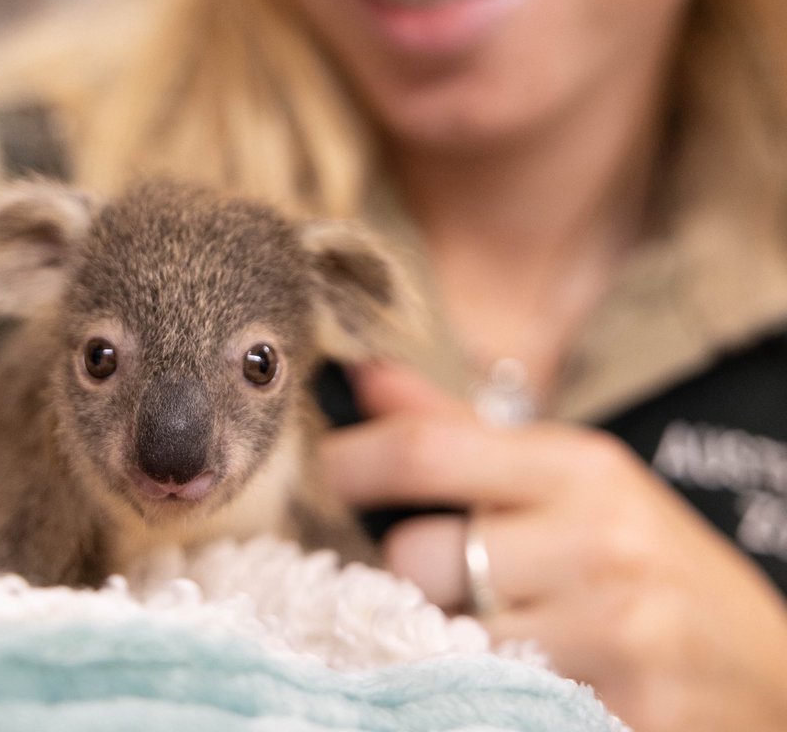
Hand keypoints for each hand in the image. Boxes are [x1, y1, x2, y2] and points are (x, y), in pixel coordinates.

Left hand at [321, 361, 786, 731]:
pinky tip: (505, 677)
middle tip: (445, 579)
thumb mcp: (573, 478)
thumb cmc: (649, 563)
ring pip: (441, 638)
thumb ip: (457, 431)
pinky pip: (488, 702)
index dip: (354, 460)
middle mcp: (599, 544)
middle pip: (418, 555)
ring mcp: (612, 639)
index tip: (332, 470)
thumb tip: (360, 378)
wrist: (771, 672)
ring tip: (489, 629)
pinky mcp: (619, 717)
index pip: (427, 449)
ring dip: (441, 638)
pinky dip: (476, 691)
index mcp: (582, 468)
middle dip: (409, 571)